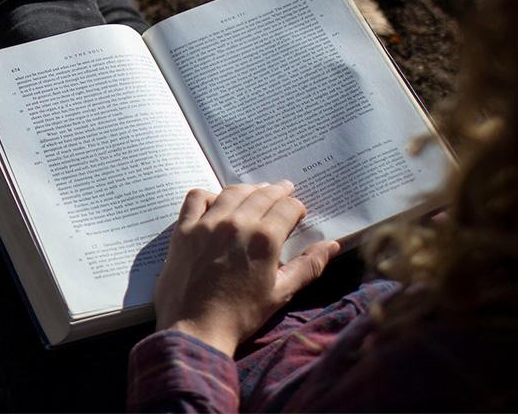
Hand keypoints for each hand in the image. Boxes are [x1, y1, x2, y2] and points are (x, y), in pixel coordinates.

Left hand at [153, 181, 339, 356]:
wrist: (197, 328)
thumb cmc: (243, 315)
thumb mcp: (281, 293)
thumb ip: (309, 266)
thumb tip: (332, 246)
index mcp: (265, 238)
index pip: (287, 208)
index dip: (296, 207)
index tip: (298, 211)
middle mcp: (237, 222)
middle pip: (262, 195)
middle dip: (277, 191)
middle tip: (284, 189)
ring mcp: (208, 223)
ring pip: (233, 192)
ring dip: (249, 189)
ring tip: (257, 191)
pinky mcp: (185, 228)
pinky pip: (197, 198)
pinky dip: (210, 195)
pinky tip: (217, 202)